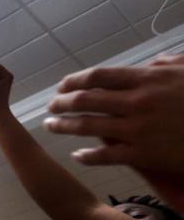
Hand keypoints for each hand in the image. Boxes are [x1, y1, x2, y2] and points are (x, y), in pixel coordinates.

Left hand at [44, 54, 183, 173]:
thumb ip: (169, 67)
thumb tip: (154, 63)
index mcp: (149, 79)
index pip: (100, 76)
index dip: (75, 80)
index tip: (63, 85)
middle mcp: (138, 102)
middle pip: (86, 100)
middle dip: (62, 103)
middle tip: (50, 106)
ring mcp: (138, 130)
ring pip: (88, 127)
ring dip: (63, 126)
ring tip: (51, 126)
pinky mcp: (143, 155)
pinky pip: (105, 156)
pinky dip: (87, 156)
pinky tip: (77, 156)